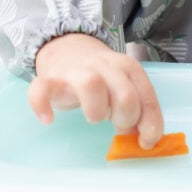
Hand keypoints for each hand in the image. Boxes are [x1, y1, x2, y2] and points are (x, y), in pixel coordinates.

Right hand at [29, 33, 163, 148]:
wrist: (69, 49)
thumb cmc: (102, 78)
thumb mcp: (124, 88)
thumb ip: (137, 110)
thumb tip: (144, 140)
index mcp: (128, 68)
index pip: (146, 97)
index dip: (149, 124)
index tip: (145, 142)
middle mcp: (105, 66)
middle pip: (125, 95)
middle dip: (125, 118)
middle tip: (116, 123)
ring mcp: (76, 71)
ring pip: (91, 85)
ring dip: (96, 110)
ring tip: (94, 117)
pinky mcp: (49, 79)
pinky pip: (41, 90)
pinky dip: (43, 106)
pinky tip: (48, 119)